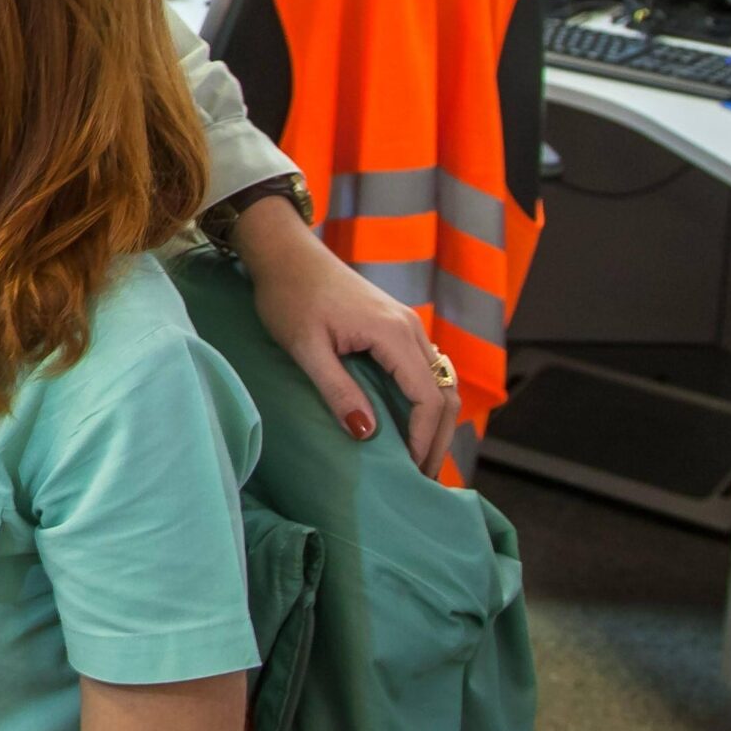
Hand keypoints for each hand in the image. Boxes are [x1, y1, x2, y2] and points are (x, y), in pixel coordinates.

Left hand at [234, 199, 454, 478]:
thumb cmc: (289, 296)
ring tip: (418, 457)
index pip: (428, 398)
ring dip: (435, 421)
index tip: (412, 473)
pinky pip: (425, 368)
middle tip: (422, 478)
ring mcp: (408, 324)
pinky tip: (408, 423)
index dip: (424, 439)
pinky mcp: (397, 324)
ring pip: (440, 381)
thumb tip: (366, 434)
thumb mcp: (306, 348)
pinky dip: (426, 400)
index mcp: (394, 333)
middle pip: (445, 393)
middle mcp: (412, 327)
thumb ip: (337, 390)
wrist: (285, 253)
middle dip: (438, 437)